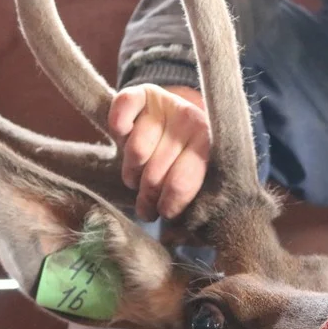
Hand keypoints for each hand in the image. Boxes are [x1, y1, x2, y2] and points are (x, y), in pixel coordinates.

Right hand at [109, 83, 209, 220]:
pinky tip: (122, 135)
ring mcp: (167, 105)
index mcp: (208, 145)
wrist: (178, 116)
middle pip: (155, 173)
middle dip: (147, 195)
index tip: (163, 214)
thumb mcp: (195, 179)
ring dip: (131, 171)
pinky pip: (124, 107)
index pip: (181, 183)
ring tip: (136, 177)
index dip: (168, 205)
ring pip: (136, 151)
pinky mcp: (143, 92)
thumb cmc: (185, 159)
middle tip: (146, 203)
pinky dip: (119, 124)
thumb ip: (186, 201)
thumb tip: (172, 237)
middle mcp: (190, 120)